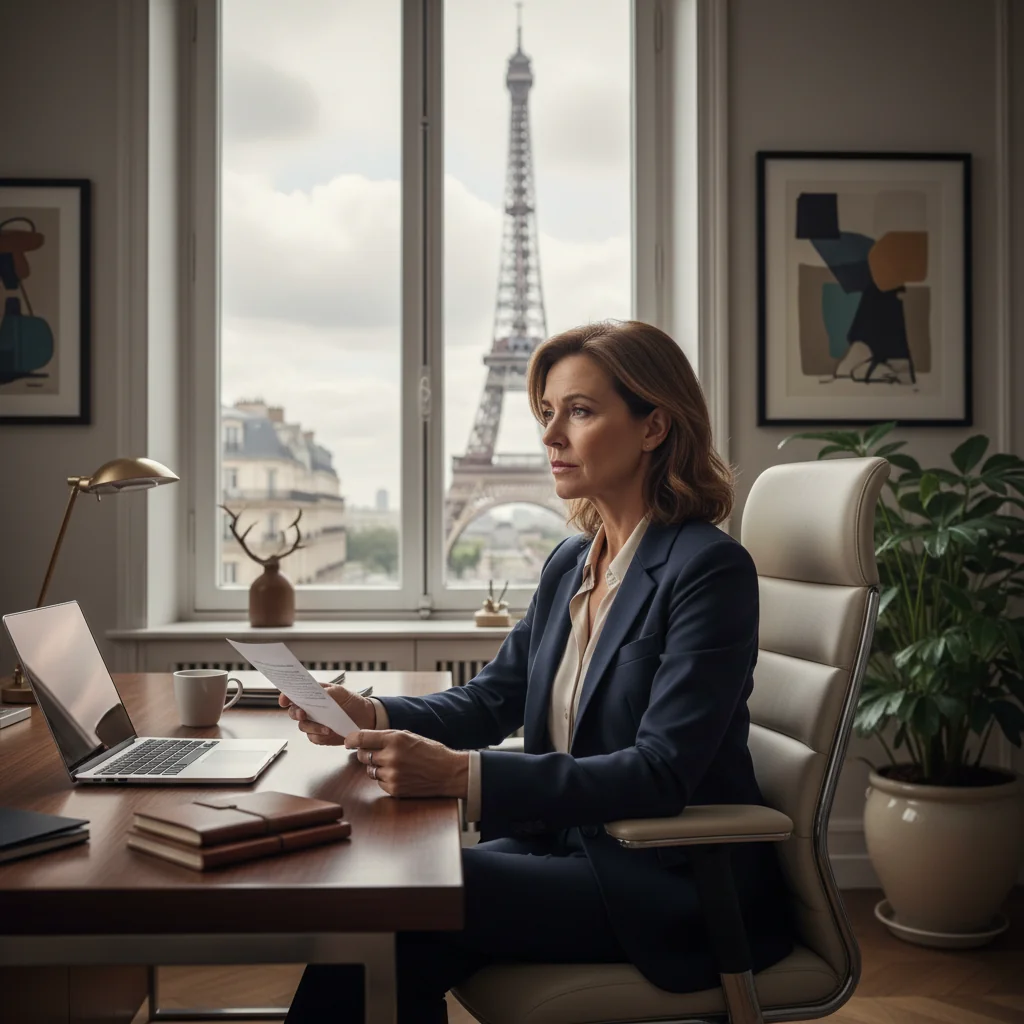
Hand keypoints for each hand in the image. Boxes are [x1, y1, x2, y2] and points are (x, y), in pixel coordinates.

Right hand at [280, 683, 375, 743]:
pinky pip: (313, 737)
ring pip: (303, 726)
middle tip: (302, 714)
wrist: (365, 717)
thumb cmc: (351, 701)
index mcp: (312, 696)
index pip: (293, 695)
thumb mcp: (341, 692)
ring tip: (326, 727)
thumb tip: (319, 691)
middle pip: (293, 712)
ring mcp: (313, 723)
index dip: (285, 697)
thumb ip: (328, 691)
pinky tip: (329, 732)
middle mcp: (310, 710)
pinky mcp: (319, 736)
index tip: (284, 700)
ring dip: (312, 727)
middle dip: (296, 713)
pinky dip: (319, 735)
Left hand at [345, 729, 469, 799]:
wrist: (448, 772)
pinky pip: (379, 782)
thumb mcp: (409, 736)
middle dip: (365, 753)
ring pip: (370, 770)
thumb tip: (364, 740)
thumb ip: (387, 737)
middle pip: (363, 755)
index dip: (351, 739)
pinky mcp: (394, 789)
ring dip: (377, 767)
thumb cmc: (430, 751)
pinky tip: (399, 775)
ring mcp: (392, 774)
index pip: (363, 737)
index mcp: (395, 739)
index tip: (347, 741)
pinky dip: (385, 779)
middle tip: (375, 753)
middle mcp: (391, 756)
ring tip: (394, 764)